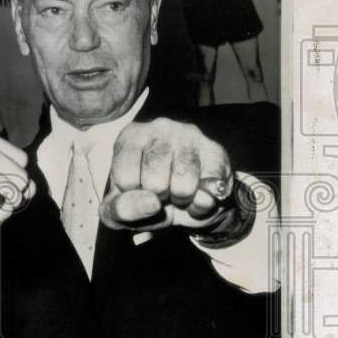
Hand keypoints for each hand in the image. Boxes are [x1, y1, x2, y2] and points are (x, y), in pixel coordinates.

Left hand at [100, 118, 236, 234]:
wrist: (188, 201)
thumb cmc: (146, 197)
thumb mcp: (122, 207)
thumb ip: (121, 209)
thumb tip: (151, 203)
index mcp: (130, 136)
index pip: (125, 178)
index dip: (133, 194)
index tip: (138, 187)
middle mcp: (159, 128)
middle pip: (155, 182)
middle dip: (159, 197)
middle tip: (161, 190)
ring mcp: (190, 136)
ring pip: (184, 186)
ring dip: (181, 200)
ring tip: (177, 191)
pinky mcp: (216, 151)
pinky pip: (210, 192)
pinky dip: (201, 205)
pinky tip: (196, 194)